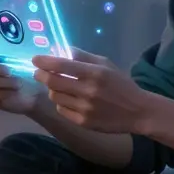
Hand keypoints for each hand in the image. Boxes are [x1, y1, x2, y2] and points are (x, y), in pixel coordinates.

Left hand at [31, 50, 159, 133]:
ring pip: (55, 97)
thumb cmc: (121, 84)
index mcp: (94, 73)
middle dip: (41, 75)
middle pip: (53, 82)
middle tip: (38, 73)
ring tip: (57, 86)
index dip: (44, 62)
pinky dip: (61, 103)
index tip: (35, 59)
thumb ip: (84, 57)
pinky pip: (62, 110)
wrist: (138, 111)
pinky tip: (68, 100)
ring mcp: (85, 108)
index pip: (61, 65)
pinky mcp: (83, 122)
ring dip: (52, 89)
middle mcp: (88, 91)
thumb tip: (62, 50)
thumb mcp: (106, 64)